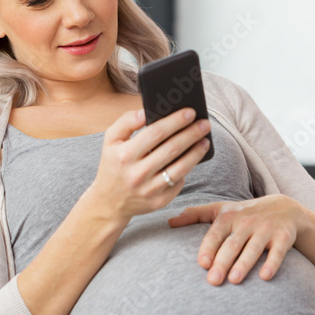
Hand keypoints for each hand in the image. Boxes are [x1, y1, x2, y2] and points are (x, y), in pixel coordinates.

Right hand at [85, 106, 211, 223]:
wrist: (109, 202)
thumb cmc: (112, 164)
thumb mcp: (110, 140)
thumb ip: (126, 122)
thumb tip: (146, 112)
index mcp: (124, 155)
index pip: (156, 133)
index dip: (175, 121)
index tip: (190, 112)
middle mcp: (137, 174)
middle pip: (172, 149)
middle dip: (191, 134)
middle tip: (205, 124)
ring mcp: (149, 190)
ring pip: (180, 168)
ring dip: (196, 152)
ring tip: (205, 140)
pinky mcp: (159, 201)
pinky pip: (178, 182)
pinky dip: (187, 169)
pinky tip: (192, 158)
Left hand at [168, 194, 306, 285]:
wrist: (285, 209)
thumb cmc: (245, 213)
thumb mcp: (221, 209)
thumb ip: (195, 214)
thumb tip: (169, 222)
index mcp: (229, 216)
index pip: (216, 233)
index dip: (209, 247)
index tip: (202, 263)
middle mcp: (247, 222)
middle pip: (233, 244)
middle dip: (223, 261)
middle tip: (214, 280)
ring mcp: (266, 229)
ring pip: (253, 248)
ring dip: (244, 264)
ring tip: (234, 280)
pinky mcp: (283, 237)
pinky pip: (277, 251)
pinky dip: (272, 263)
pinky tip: (265, 276)